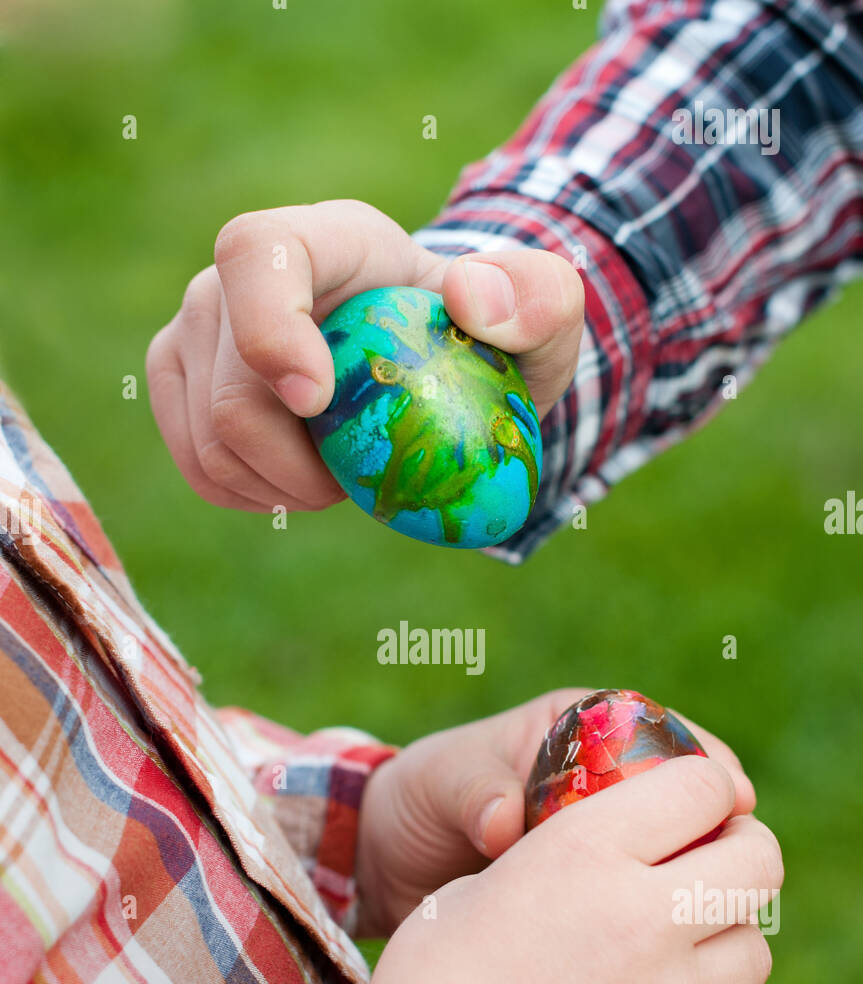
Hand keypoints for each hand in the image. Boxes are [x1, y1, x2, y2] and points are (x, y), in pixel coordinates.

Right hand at [145, 200, 583, 510]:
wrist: (430, 366)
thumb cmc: (483, 339)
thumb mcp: (544, 319)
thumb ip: (539, 298)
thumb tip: (469, 295)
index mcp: (324, 239)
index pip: (257, 252)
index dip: (269, 330)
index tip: (316, 404)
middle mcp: (237, 276)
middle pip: (231, 389)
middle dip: (298, 464)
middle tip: (359, 481)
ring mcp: (196, 329)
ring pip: (209, 439)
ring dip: (281, 487)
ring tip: (340, 478)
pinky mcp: (179, 381)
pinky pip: (198, 465)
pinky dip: (254, 494)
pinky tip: (301, 483)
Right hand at [252, 753, 780, 983]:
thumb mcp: (479, 886)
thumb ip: (564, 863)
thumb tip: (622, 858)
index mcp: (586, 851)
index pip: (704, 784)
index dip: (709, 788)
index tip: (700, 804)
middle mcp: (644, 917)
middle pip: (759, 863)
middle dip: (744, 854)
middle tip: (714, 867)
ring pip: (753, 949)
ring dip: (722, 940)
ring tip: (676, 951)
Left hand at [355, 687, 756, 935]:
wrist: (386, 860)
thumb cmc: (419, 801)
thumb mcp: (441, 786)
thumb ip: (475, 793)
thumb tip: (504, 821)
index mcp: (577, 730)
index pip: (663, 733)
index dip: (706, 763)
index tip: (731, 798)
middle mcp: (604, 781)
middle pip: (689, 798)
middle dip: (718, 828)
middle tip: (735, 865)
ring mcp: (606, 838)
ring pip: (679, 853)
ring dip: (699, 879)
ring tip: (712, 916)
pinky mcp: (601, 890)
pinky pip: (648, 899)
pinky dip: (665, 920)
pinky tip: (681, 951)